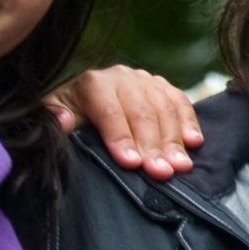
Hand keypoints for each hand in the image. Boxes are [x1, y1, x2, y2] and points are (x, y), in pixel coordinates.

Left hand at [48, 65, 201, 180]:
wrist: (83, 99)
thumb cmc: (70, 116)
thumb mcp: (55, 115)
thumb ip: (54, 118)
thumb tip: (64, 122)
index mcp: (93, 83)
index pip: (110, 111)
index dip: (121, 138)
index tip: (131, 163)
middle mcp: (122, 77)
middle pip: (142, 112)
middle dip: (152, 145)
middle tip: (161, 172)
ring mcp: (145, 80)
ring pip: (164, 108)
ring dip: (174, 140)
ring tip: (180, 166)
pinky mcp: (163, 87)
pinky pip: (181, 102)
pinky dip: (190, 122)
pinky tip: (195, 143)